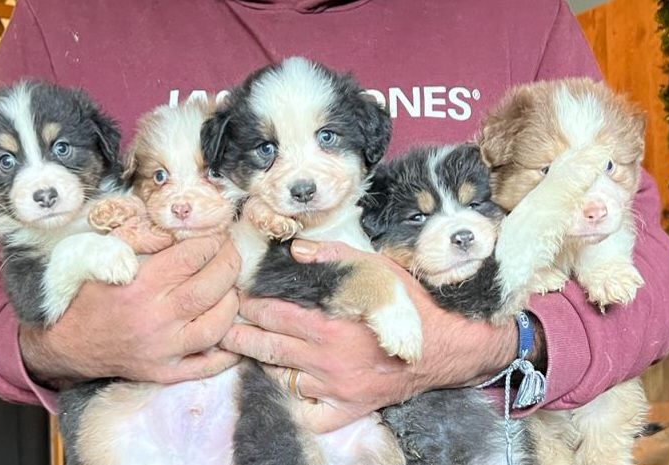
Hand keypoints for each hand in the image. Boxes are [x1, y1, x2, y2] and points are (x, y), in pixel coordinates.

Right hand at [20, 235, 240, 387]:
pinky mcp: (166, 372)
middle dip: (230, 265)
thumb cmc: (90, 297)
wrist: (69, 345)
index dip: (211, 243)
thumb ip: (141, 240)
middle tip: (231, 255)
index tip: (216, 238)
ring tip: (229, 289)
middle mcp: (155, 319)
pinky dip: (227, 351)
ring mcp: (163, 350)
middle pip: (210, 289)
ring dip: (231, 303)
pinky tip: (231, 332)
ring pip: (216, 326)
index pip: (191, 258)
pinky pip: (208, 366)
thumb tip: (178, 230)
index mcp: (140, 286)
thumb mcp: (104, 258)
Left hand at [221, 239, 518, 431]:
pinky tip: (289, 391)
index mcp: (329, 325)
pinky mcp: (349, 408)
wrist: (445, 348)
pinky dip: (297, 406)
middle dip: (242, 337)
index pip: (275, 316)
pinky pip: (312, 415)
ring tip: (252, 354)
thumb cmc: (409, 306)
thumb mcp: (376, 270)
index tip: (239, 302)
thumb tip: (296, 251)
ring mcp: (336, 388)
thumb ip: (333, 258)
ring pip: (285, 380)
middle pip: (270, 349)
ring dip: (267, 366)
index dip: (252, 307)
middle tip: (224, 331)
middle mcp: (327, 360)